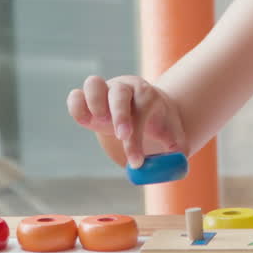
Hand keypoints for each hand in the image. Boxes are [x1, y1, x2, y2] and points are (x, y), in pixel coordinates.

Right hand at [67, 75, 186, 168]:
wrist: (150, 109)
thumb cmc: (162, 125)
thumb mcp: (175, 139)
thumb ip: (176, 154)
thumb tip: (170, 169)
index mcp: (148, 96)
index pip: (140, 113)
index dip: (137, 140)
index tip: (137, 162)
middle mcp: (126, 88)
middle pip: (119, 93)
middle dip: (120, 115)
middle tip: (122, 136)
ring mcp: (105, 90)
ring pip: (93, 84)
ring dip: (94, 103)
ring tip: (100, 122)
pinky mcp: (88, 98)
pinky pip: (75, 96)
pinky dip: (76, 107)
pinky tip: (87, 122)